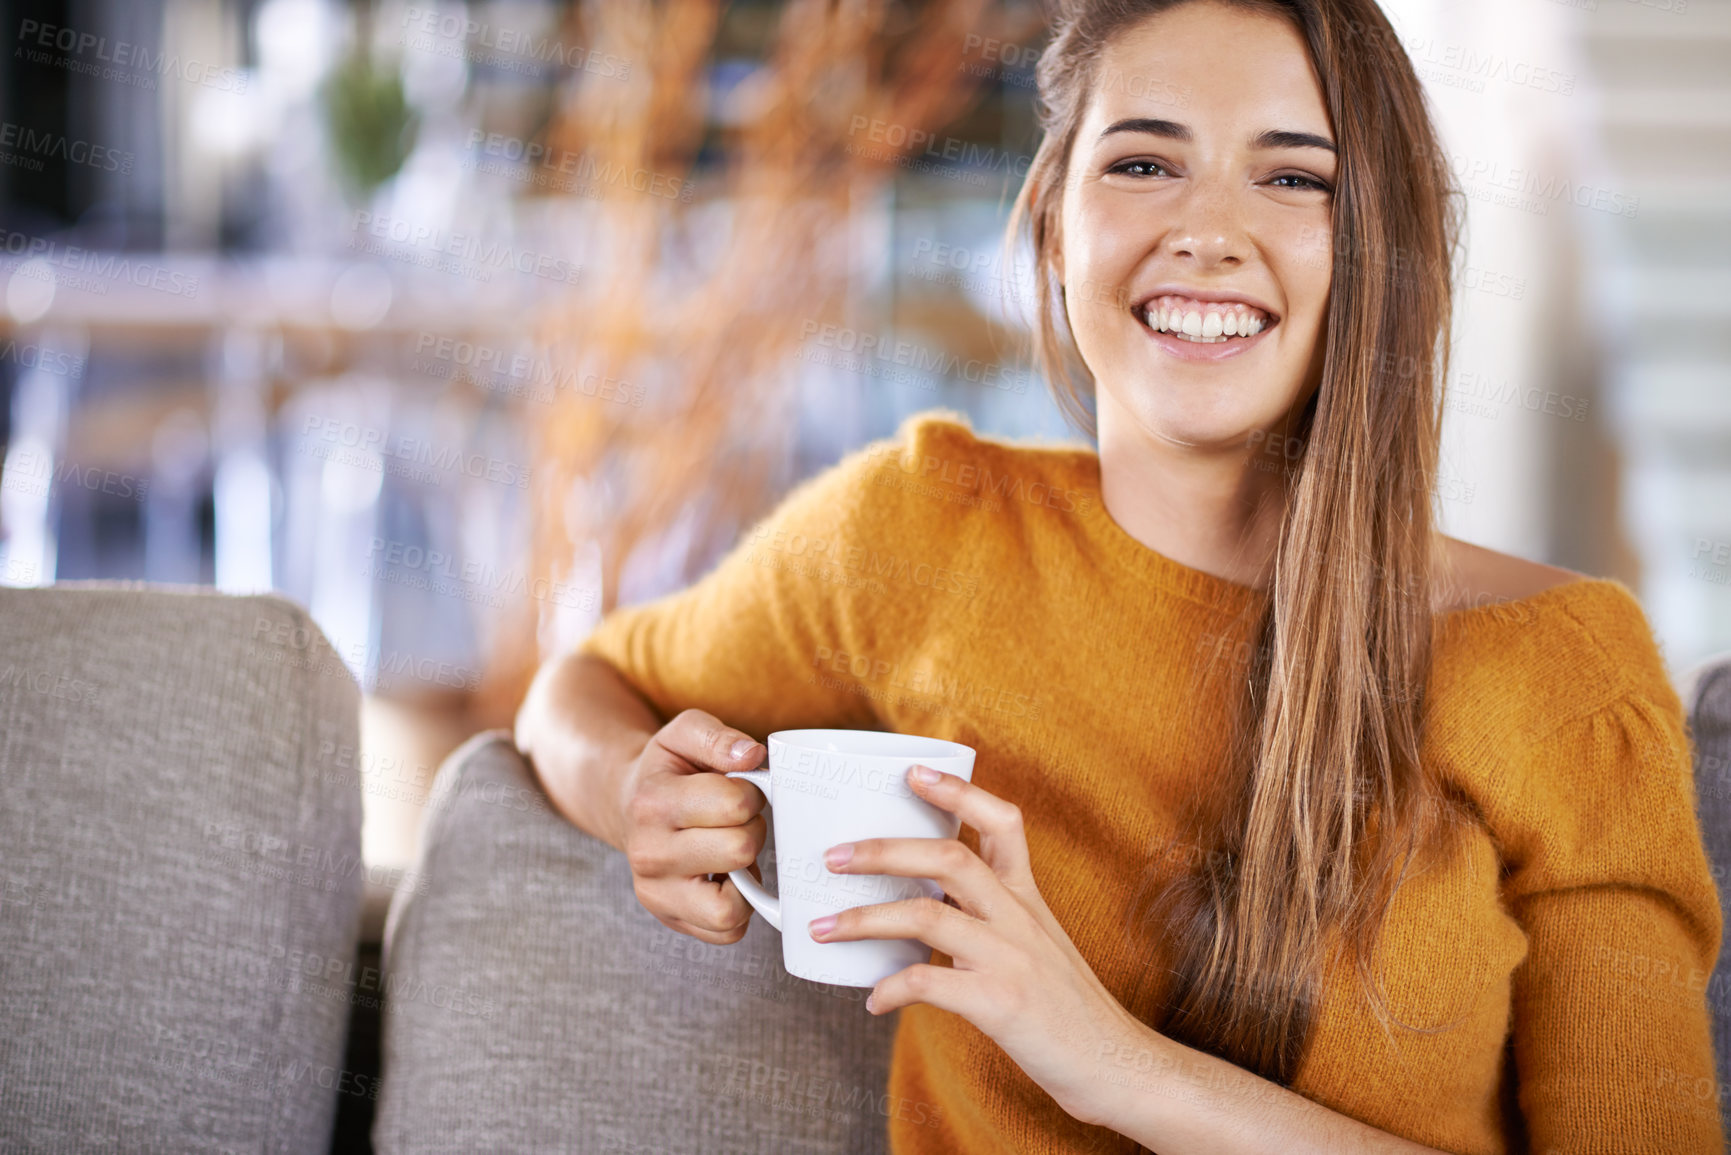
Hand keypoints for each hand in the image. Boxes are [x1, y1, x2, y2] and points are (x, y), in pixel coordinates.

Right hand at [619, 709, 769, 944]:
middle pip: (740, 850)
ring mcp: (656, 894)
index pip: (734, 804)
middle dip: (752, 828)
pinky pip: (728, 932)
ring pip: (731, 907)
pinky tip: (726, 876)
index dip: (751, 792)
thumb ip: (718, 737)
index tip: (739, 788)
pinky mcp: (671, 919)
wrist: (627, 804)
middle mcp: (648, 854)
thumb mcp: (684, 734)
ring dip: (746, 875)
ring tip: (732, 850)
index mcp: (652, 803)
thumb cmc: (667, 769)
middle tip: (737, 819)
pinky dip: (739, 905)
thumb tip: (753, 757)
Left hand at [805, 765, 1145, 1126]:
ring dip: (864, 920)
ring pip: (926, 916)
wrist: (1115, 1064)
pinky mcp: (1000, 1003)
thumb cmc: (1069, 1009)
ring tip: (823, 928)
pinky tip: (873, 1001)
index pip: (1002, 822)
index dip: (958, 791)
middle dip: (883, 851)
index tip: (913, 773)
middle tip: (833, 855)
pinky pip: (929, 983)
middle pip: (947, 857)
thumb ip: (991, 920)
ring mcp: (1010, 958)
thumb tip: (924, 911)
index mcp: (1027, 897)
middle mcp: (1019, 917)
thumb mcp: (1038, 944)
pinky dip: (891, 989)